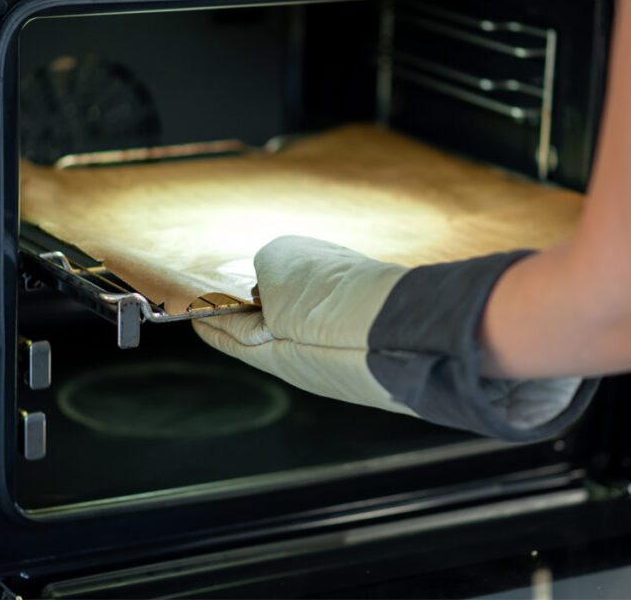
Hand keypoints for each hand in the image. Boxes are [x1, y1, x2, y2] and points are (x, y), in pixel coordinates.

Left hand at [195, 236, 597, 440]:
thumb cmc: (362, 312)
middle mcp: (312, 368)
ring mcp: (353, 367)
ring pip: (321, 326)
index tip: (195, 304)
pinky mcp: (391, 358)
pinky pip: (360, 325)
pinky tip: (364, 284)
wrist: (435, 335)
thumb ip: (275, 261)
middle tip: (257, 278)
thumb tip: (277, 264)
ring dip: (313, 299)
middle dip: (264, 303)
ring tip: (317, 273)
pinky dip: (353, 303)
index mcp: (275, 355)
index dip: (209, 312)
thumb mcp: (294, 267)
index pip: (225, 334)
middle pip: (275, 332)